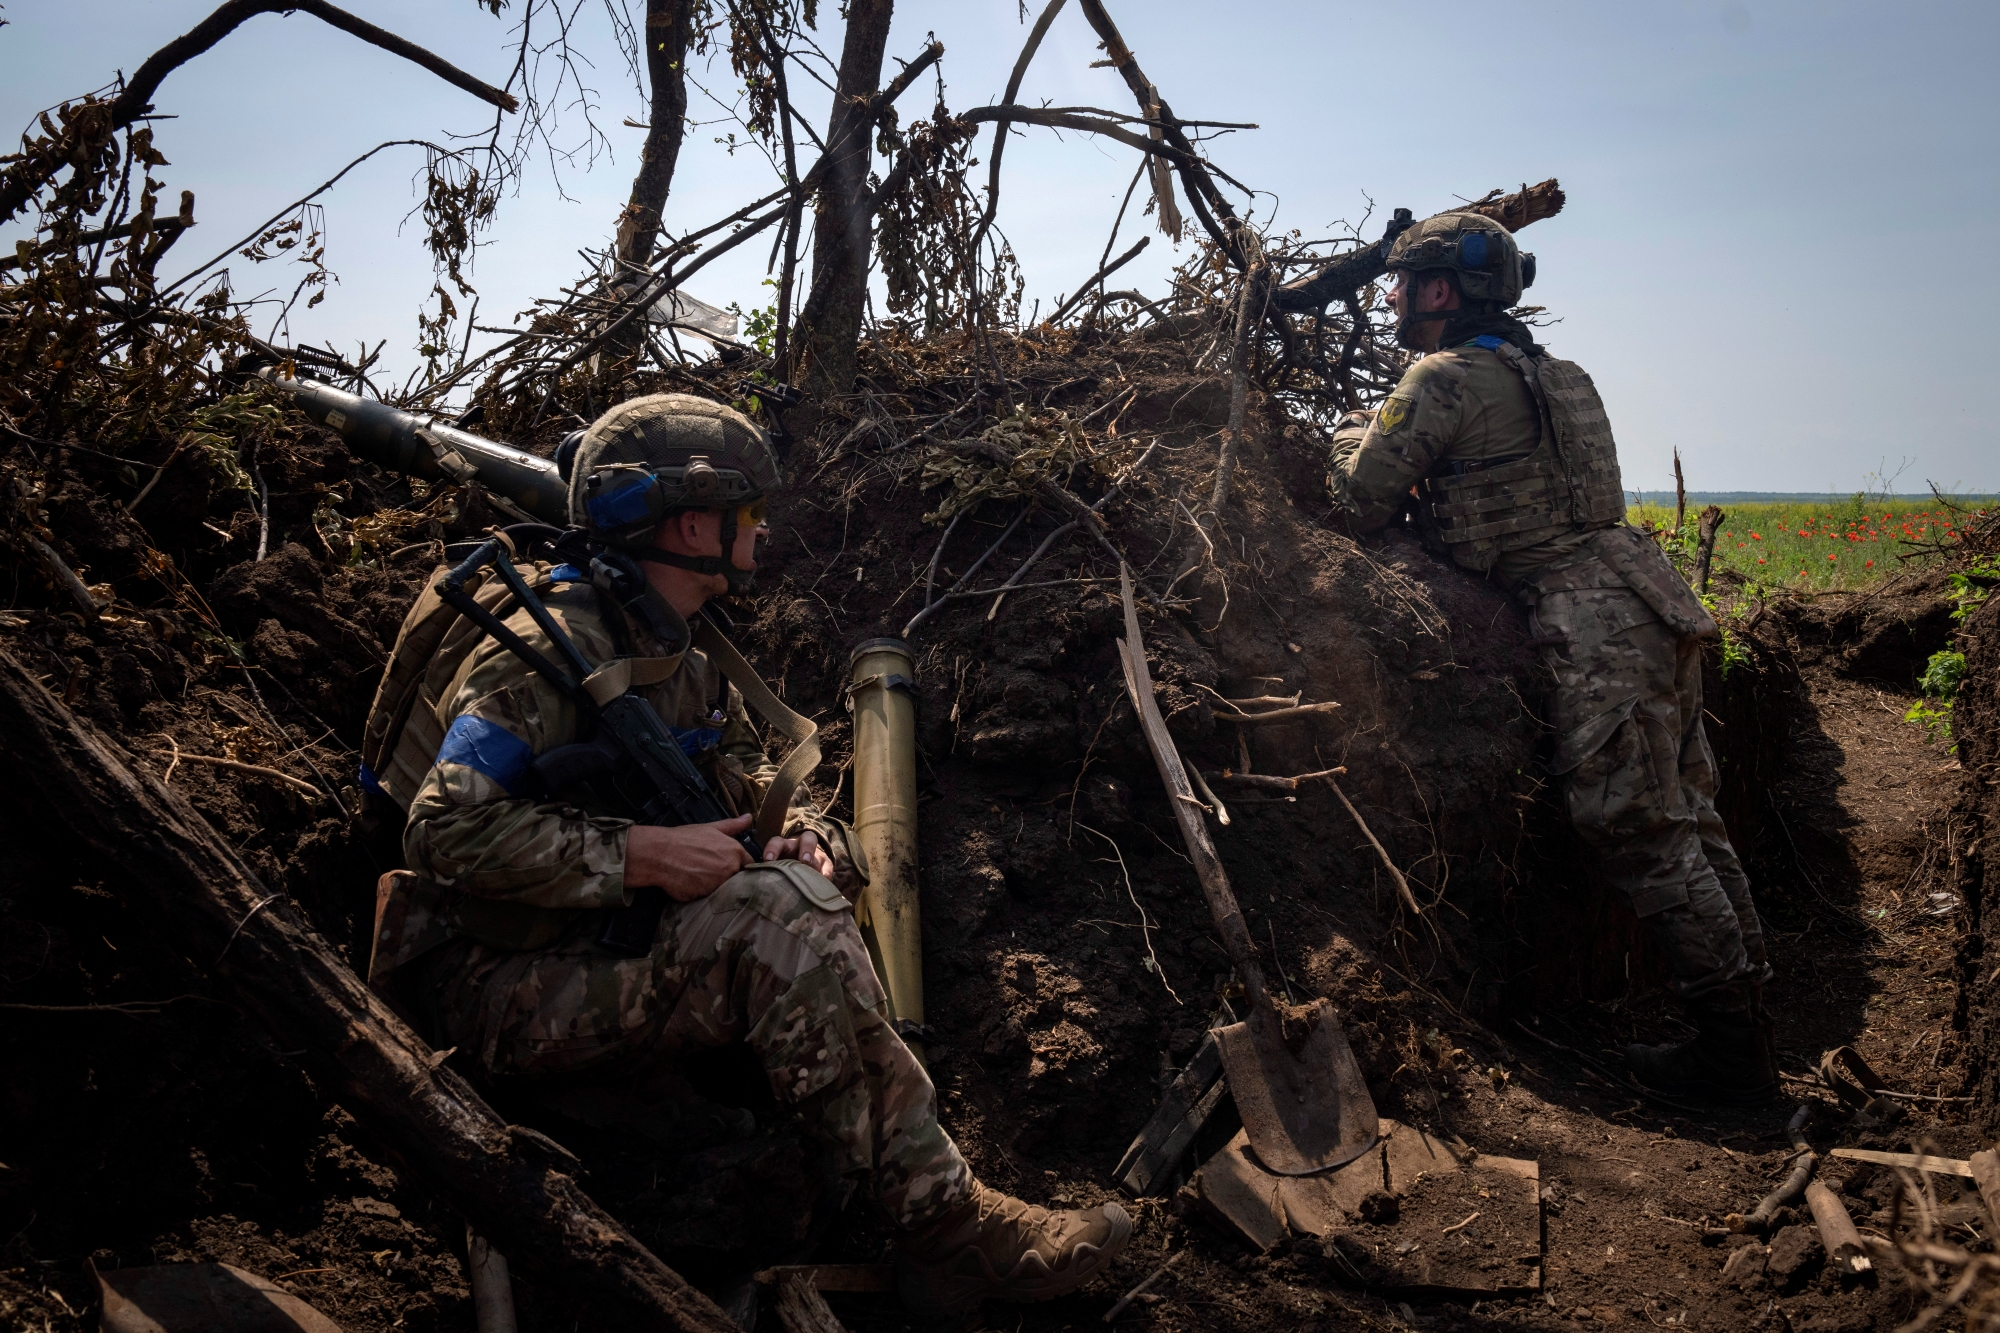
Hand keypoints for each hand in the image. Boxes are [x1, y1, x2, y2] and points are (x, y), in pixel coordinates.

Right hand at [626, 815, 752, 901]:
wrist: (660, 854)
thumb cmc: (684, 839)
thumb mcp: (710, 828)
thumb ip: (733, 826)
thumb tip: (749, 817)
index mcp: (735, 852)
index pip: (749, 865)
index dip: (741, 866)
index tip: (731, 865)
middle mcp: (730, 870)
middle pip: (737, 879)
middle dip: (727, 876)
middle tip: (709, 870)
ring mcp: (718, 885)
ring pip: (722, 890)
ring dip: (713, 886)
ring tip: (698, 875)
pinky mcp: (704, 897)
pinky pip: (707, 898)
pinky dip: (700, 892)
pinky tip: (691, 883)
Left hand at [763, 828, 836, 880]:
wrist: (801, 864)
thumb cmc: (781, 868)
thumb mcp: (773, 866)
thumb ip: (766, 870)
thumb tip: (754, 882)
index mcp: (784, 846)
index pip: (777, 842)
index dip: (772, 849)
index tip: (768, 860)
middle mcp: (800, 846)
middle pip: (806, 839)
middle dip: (806, 849)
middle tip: (804, 861)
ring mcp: (815, 854)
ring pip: (819, 853)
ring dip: (816, 860)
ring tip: (814, 871)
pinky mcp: (825, 863)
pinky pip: (828, 866)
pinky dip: (826, 873)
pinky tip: (824, 880)